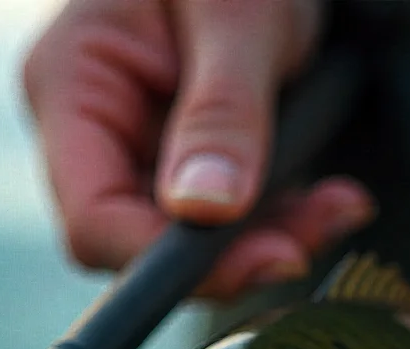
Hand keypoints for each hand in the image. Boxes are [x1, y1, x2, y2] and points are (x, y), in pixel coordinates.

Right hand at [22, 0, 374, 296]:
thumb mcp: (238, 10)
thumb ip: (221, 110)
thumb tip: (205, 213)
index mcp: (70, 86)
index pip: (94, 220)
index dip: (164, 263)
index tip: (258, 261)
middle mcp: (93, 131)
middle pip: (141, 243)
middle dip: (232, 255)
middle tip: (311, 241)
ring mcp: (135, 150)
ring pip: (189, 242)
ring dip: (268, 239)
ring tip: (338, 208)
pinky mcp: (179, 161)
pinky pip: (222, 218)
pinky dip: (278, 218)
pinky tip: (328, 198)